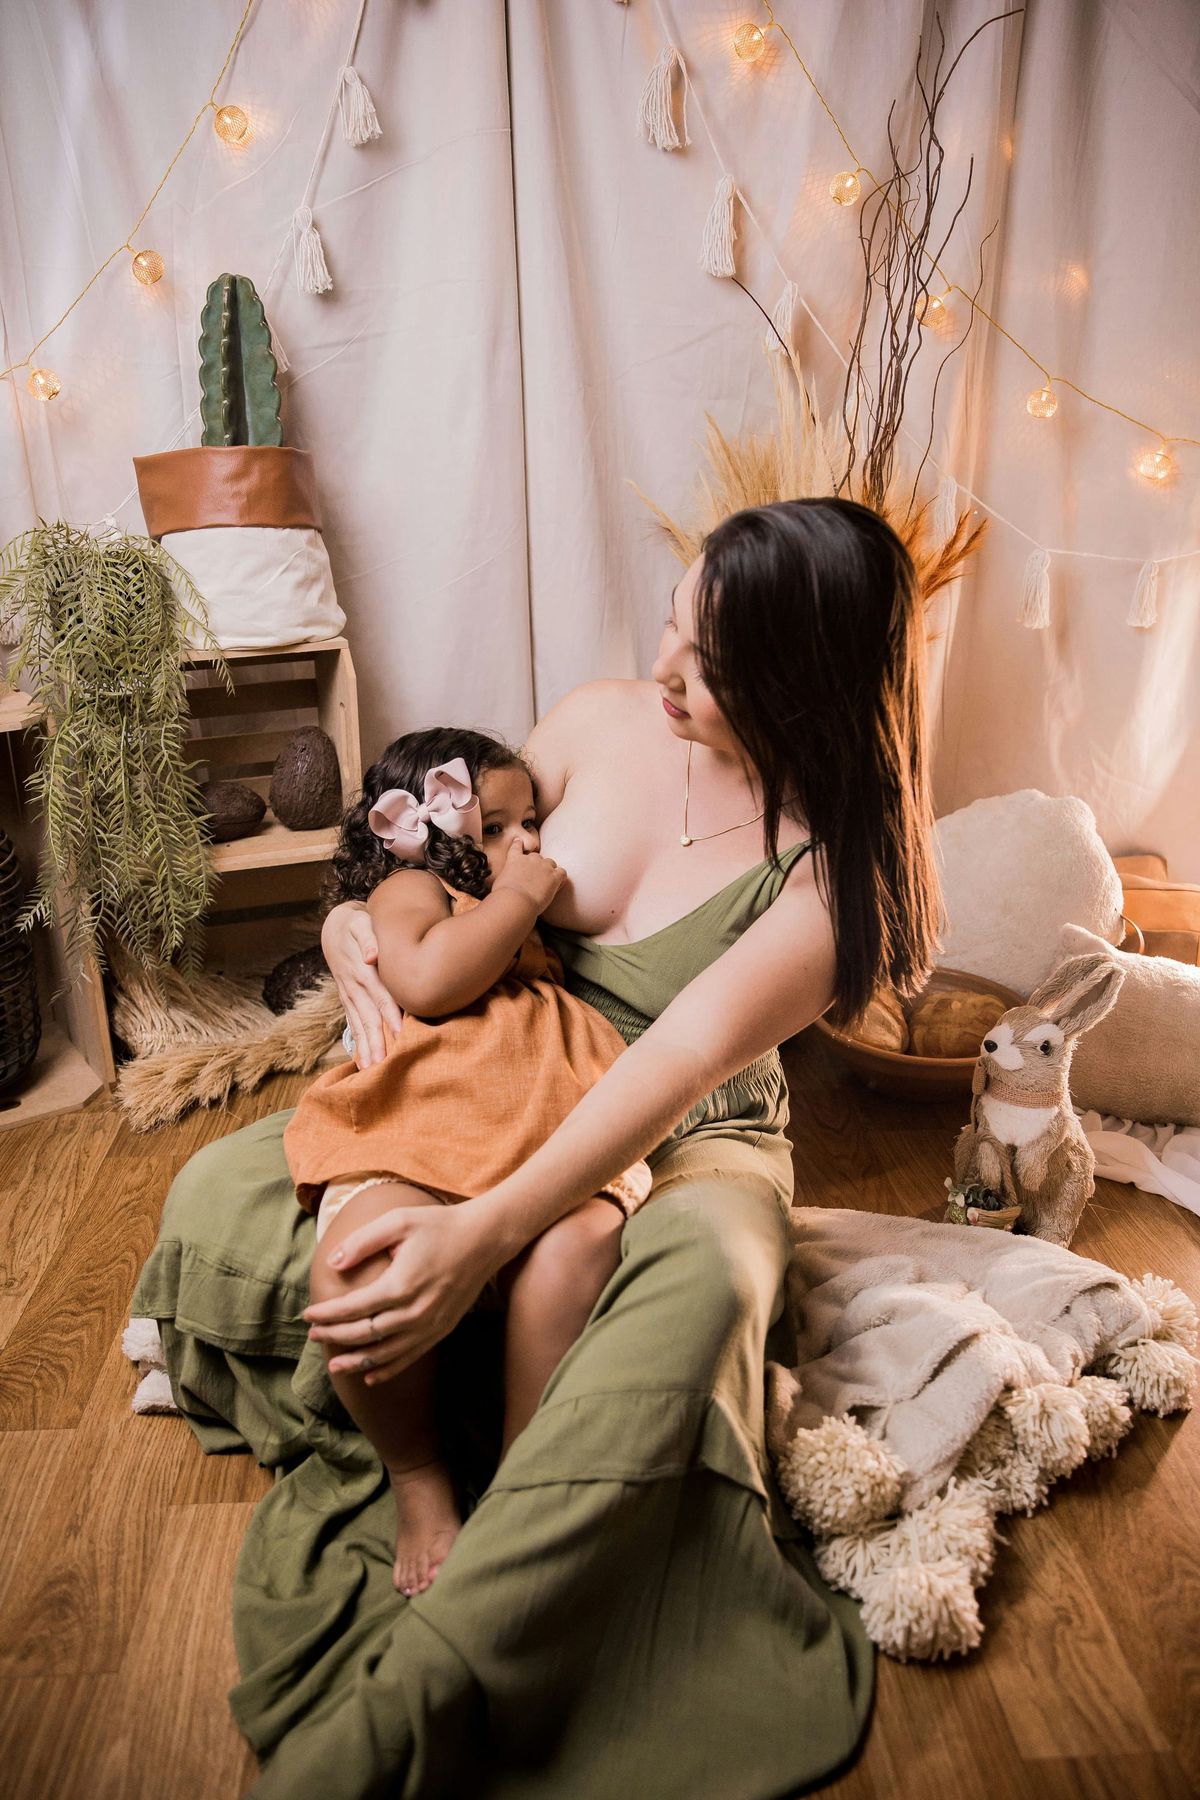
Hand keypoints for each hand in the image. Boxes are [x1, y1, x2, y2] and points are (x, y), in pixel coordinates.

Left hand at [304, 1201, 500, 1381]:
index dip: (328, 1314)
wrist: (485, 1238)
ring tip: (334, 1366)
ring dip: (356, 1361)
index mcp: (400, 1285)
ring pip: (385, 1353)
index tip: (307, 1314)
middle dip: (335, 1336)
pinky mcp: (442, 1330)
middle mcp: (415, 1312)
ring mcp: (430, 1325)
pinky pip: (410, 1356)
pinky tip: (370, 1375)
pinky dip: (387, 1369)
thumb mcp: (398, 1222)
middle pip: (365, 1333)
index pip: (354, 1307)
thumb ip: (362, 1242)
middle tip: (313, 1336)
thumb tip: (332, 1262)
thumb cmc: (439, 1225)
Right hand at [321, 901, 402, 1067]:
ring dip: (365, 1049)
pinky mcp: (347, 1000)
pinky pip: (352, 1025)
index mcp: (362, 971)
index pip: (380, 997)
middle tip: (384, 1067)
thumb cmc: (356, 924)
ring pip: (358, 1025)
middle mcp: (354, 987)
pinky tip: (361, 1063)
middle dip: (376, 1043)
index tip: (399, 1035)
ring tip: (371, 1072)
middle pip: (368, 1018)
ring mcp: (348, 996)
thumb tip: (371, 956)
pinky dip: (357, 1044)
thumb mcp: (361, 923)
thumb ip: (368, 937)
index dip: (389, 1016)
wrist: (335, 927)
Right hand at [492, 837, 565, 915]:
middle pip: (537, 857)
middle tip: (534, 878)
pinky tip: (556, 886)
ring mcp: (543, 866)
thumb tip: (506, 882)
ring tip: (546, 883)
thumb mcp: (499, 882)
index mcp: (515, 859)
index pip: (517, 846)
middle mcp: (530, 859)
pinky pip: (562, 873)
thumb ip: (505, 876)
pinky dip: (560, 878)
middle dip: (536, 865)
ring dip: (549, 870)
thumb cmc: (503, 895)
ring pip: (551, 863)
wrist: (515, 901)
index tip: (519, 842)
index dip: (519, 844)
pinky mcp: (554, 877)